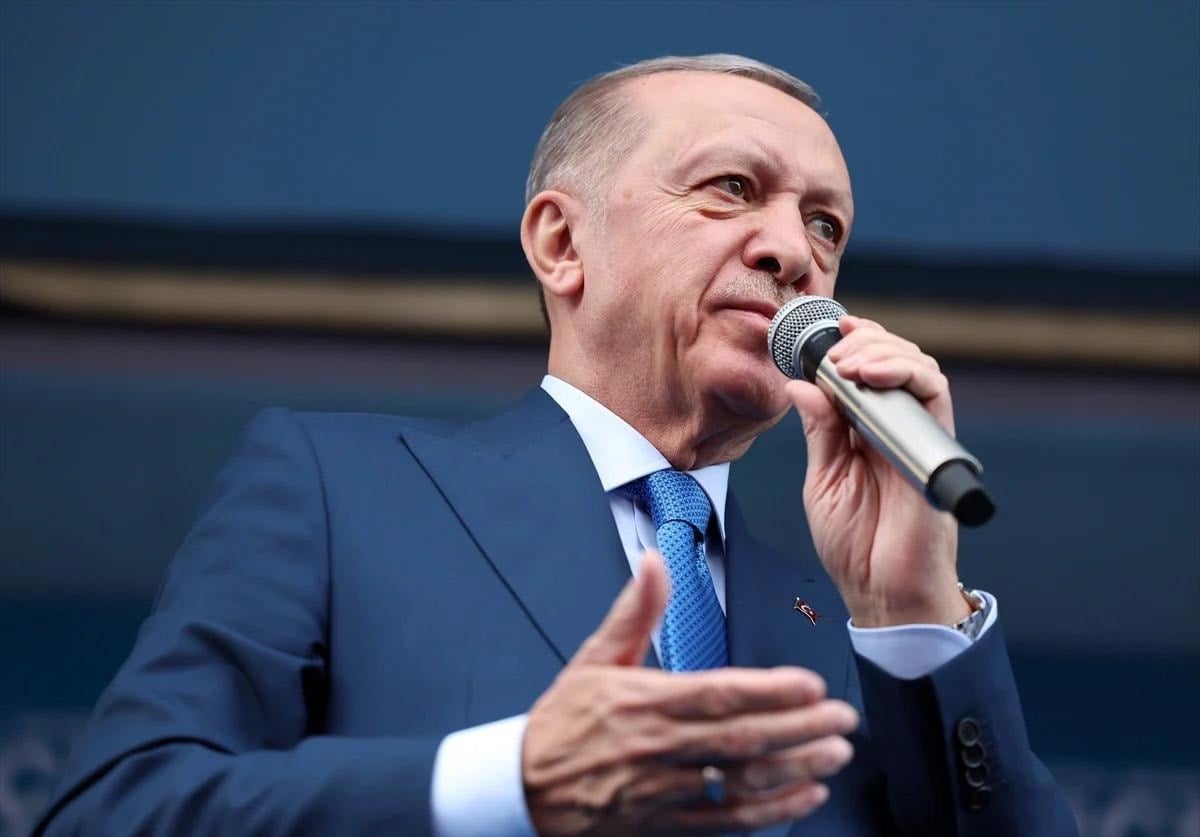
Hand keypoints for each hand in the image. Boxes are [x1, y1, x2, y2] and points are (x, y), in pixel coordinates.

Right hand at [522, 551, 858, 834]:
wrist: (524, 786)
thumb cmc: (563, 721)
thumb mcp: (594, 657)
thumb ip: (634, 610)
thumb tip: (653, 561)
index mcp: (641, 700)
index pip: (717, 693)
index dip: (770, 691)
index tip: (810, 685)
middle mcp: (656, 746)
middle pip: (740, 737)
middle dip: (799, 729)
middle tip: (841, 719)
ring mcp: (662, 790)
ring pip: (740, 781)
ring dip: (794, 768)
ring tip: (834, 755)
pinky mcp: (664, 824)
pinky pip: (725, 822)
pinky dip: (769, 811)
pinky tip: (803, 796)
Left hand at [786, 316, 968, 627]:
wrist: (882, 593)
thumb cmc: (855, 547)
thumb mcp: (824, 482)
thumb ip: (820, 432)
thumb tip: (801, 385)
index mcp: (866, 434)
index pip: (867, 373)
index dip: (853, 344)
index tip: (827, 332)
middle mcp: (896, 430)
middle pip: (896, 361)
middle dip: (865, 342)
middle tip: (834, 349)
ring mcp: (918, 438)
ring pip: (919, 369)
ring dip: (882, 352)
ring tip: (848, 360)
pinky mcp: (935, 451)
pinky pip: (934, 398)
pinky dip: (907, 375)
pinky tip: (872, 376)